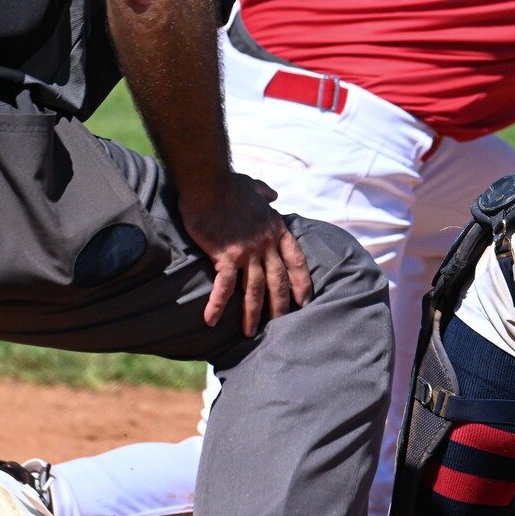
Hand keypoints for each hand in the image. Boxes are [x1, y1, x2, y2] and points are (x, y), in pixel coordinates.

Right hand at [179, 173, 312, 335]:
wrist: (209, 182)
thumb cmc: (229, 184)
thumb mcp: (253, 186)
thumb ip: (265, 193)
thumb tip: (273, 194)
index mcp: (274, 229)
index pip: (295, 259)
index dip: (302, 281)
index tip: (306, 299)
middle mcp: (265, 244)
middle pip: (278, 280)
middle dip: (280, 305)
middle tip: (281, 325)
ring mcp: (247, 251)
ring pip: (254, 289)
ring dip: (252, 313)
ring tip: (249, 333)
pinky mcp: (226, 255)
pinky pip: (224, 286)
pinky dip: (217, 304)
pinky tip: (211, 320)